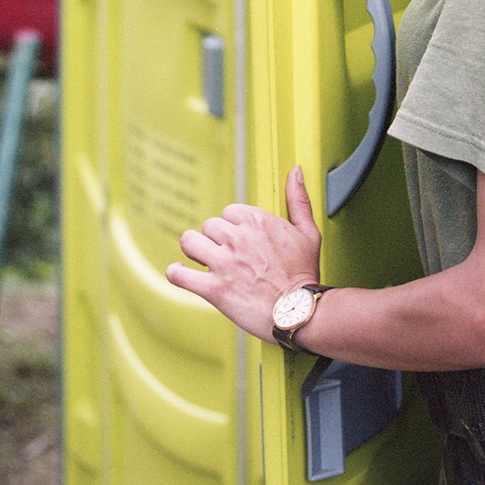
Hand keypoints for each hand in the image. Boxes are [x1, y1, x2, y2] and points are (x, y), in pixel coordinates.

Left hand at [167, 165, 322, 342]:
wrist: (297, 312)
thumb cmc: (304, 274)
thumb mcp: (308, 231)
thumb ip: (298, 199)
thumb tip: (296, 173)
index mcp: (257, 221)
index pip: (228, 212)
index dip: (233, 226)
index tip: (239, 238)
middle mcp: (237, 238)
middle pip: (209, 226)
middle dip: (215, 239)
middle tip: (226, 254)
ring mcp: (223, 263)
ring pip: (190, 242)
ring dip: (195, 250)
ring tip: (202, 259)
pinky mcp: (213, 288)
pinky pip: (180, 275)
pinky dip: (176, 274)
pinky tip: (180, 273)